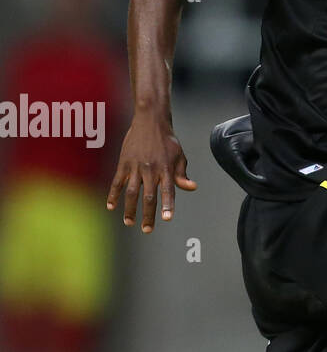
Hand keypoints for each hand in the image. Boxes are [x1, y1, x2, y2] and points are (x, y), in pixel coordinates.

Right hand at [106, 113, 196, 231]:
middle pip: (148, 196)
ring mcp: (136, 167)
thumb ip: (182, 174)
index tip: (167, 218)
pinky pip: (117, 181)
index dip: (168, 205)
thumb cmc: (167, 141)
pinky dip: (113, 194)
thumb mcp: (179, 156)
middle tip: (147, 230)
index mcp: (166, 169)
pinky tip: (111, 206)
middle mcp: (151, 170)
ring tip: (130, 222)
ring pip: (131, 192)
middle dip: (148, 215)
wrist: (150, 121)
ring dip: (130, 209)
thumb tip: (191, 187)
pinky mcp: (124, 163)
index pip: (168, 191)